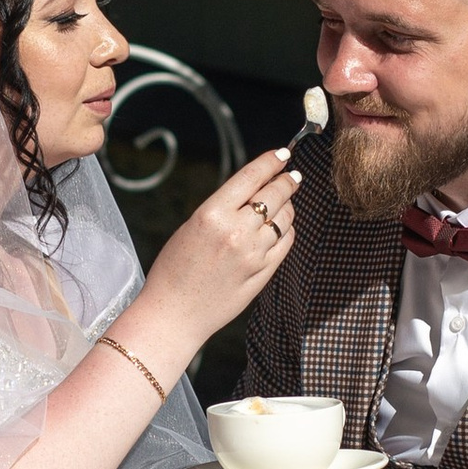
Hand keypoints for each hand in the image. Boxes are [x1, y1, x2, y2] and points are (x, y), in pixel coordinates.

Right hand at [141, 149, 298, 352]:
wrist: (175, 314)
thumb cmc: (175, 271)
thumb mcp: (191, 227)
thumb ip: (222, 208)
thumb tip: (252, 191)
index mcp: (212, 214)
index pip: (251, 177)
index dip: (271, 161)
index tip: (283, 154)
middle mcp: (236, 231)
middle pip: (275, 194)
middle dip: (287, 181)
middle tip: (292, 176)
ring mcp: (253, 253)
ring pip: (285, 218)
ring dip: (287, 206)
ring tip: (284, 203)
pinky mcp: (263, 272)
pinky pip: (286, 242)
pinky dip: (287, 231)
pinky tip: (281, 228)